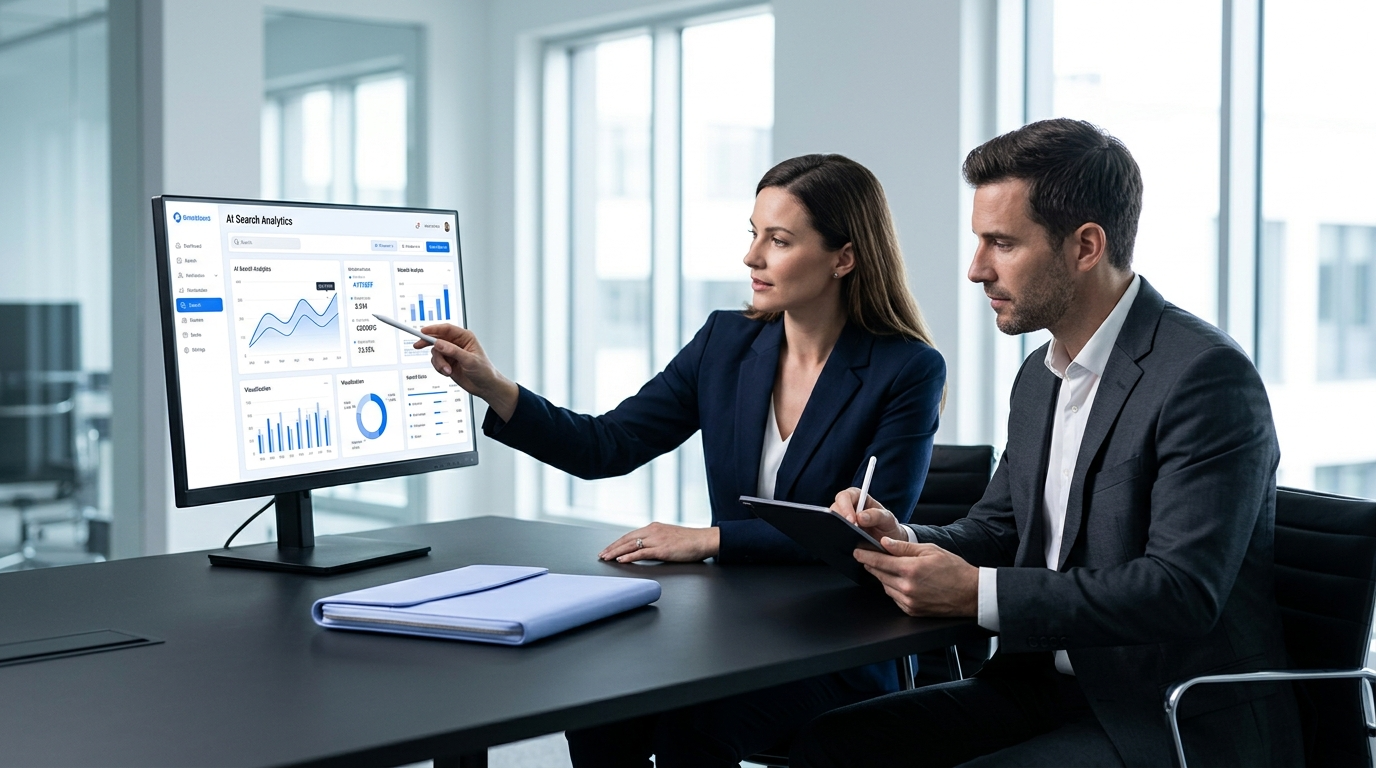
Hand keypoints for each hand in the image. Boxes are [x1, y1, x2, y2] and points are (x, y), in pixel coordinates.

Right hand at [419, 325, 518, 420]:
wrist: (484, 387)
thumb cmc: (483, 371)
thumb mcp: (469, 360)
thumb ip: (453, 351)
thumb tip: (438, 343)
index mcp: (465, 337)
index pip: (446, 329)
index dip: (434, 329)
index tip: (423, 332)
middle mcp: (456, 343)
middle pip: (437, 338)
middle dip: (427, 343)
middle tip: (418, 345)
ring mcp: (451, 353)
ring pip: (435, 352)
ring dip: (439, 362)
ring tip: (447, 370)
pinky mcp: (447, 363)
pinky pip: (436, 362)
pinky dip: (439, 368)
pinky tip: (447, 372)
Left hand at [598, 522, 719, 563]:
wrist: (703, 540)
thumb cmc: (690, 541)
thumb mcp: (669, 537)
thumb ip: (656, 541)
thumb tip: (645, 549)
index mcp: (654, 527)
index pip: (630, 535)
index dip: (617, 542)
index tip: (608, 549)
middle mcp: (653, 531)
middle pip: (626, 539)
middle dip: (612, 547)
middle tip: (601, 554)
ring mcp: (657, 540)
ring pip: (631, 545)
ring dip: (616, 552)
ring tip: (606, 558)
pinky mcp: (662, 549)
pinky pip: (642, 553)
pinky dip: (629, 557)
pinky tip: (621, 560)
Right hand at [831, 487, 904, 541]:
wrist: (889, 543)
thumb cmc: (888, 526)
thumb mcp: (888, 519)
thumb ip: (877, 515)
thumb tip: (860, 517)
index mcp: (858, 497)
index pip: (846, 496)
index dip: (845, 506)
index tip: (851, 520)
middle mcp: (848, 507)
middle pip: (835, 508)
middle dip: (839, 519)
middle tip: (848, 530)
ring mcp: (843, 520)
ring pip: (831, 521)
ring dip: (837, 528)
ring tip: (846, 537)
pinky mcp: (840, 532)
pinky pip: (833, 532)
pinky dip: (836, 536)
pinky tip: (843, 542)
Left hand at [853, 538, 978, 616]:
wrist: (970, 594)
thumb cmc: (954, 569)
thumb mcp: (930, 550)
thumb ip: (904, 547)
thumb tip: (884, 543)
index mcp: (910, 569)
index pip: (879, 561)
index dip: (865, 556)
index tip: (856, 552)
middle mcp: (907, 587)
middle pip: (879, 574)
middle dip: (872, 565)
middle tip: (866, 557)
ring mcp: (909, 601)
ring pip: (885, 587)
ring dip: (882, 577)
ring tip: (886, 567)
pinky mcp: (912, 611)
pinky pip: (894, 598)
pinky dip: (893, 589)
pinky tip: (898, 581)